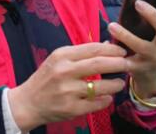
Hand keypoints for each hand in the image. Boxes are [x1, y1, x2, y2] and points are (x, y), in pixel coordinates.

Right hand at [8, 42, 127, 130]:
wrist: (27, 103)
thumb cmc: (46, 78)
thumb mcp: (58, 59)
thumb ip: (81, 53)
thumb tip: (107, 45)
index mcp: (62, 56)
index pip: (92, 49)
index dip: (111, 49)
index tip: (122, 51)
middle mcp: (64, 72)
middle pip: (98, 65)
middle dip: (118, 63)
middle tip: (128, 64)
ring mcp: (68, 92)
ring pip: (100, 87)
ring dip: (115, 84)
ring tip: (121, 83)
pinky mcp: (71, 109)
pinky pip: (96, 104)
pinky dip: (106, 100)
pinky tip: (109, 97)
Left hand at [108, 0, 155, 97]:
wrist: (154, 78)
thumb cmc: (152, 46)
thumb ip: (150, 18)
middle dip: (153, 15)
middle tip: (137, 3)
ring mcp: (154, 58)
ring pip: (142, 47)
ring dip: (126, 35)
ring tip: (112, 25)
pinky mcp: (141, 69)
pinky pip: (128, 61)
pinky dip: (117, 53)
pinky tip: (107, 44)